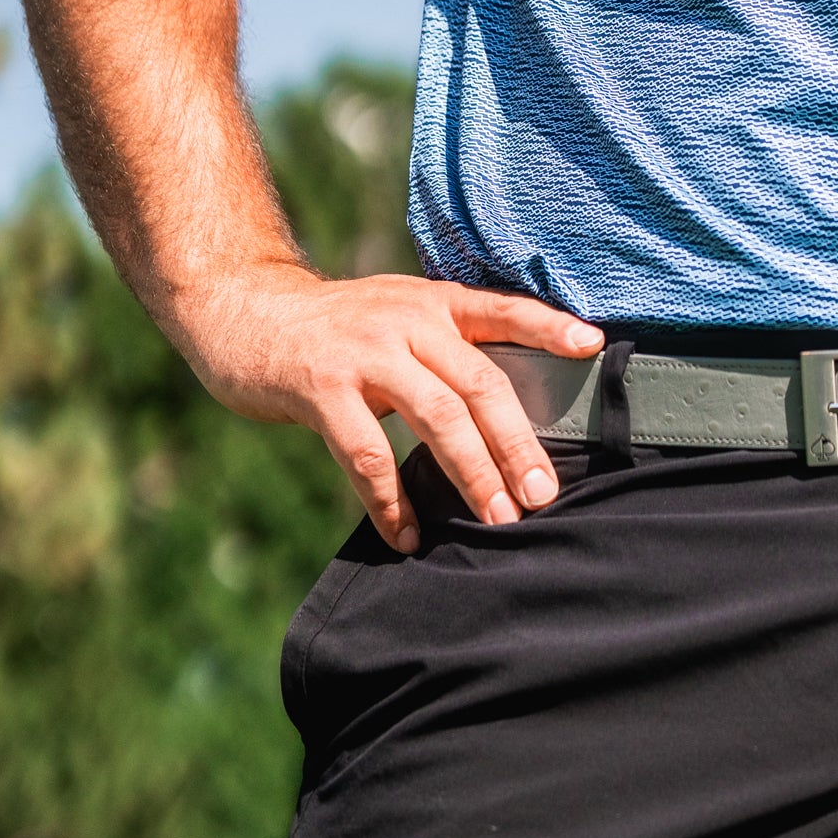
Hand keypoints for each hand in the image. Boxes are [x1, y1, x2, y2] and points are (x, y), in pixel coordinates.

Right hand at [185, 264, 602, 550]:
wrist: (244, 310)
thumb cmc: (335, 326)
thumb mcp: (396, 312)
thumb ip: (443, 345)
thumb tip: (502, 412)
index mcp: (432, 303)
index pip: (501, 309)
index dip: (548, 325)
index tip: (593, 344)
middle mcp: (406, 320)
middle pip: (479, 382)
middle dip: (516, 442)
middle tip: (542, 493)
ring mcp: (364, 353)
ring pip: (435, 416)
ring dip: (471, 473)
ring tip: (498, 519)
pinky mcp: (321, 388)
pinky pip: (366, 454)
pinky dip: (391, 501)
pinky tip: (408, 535)